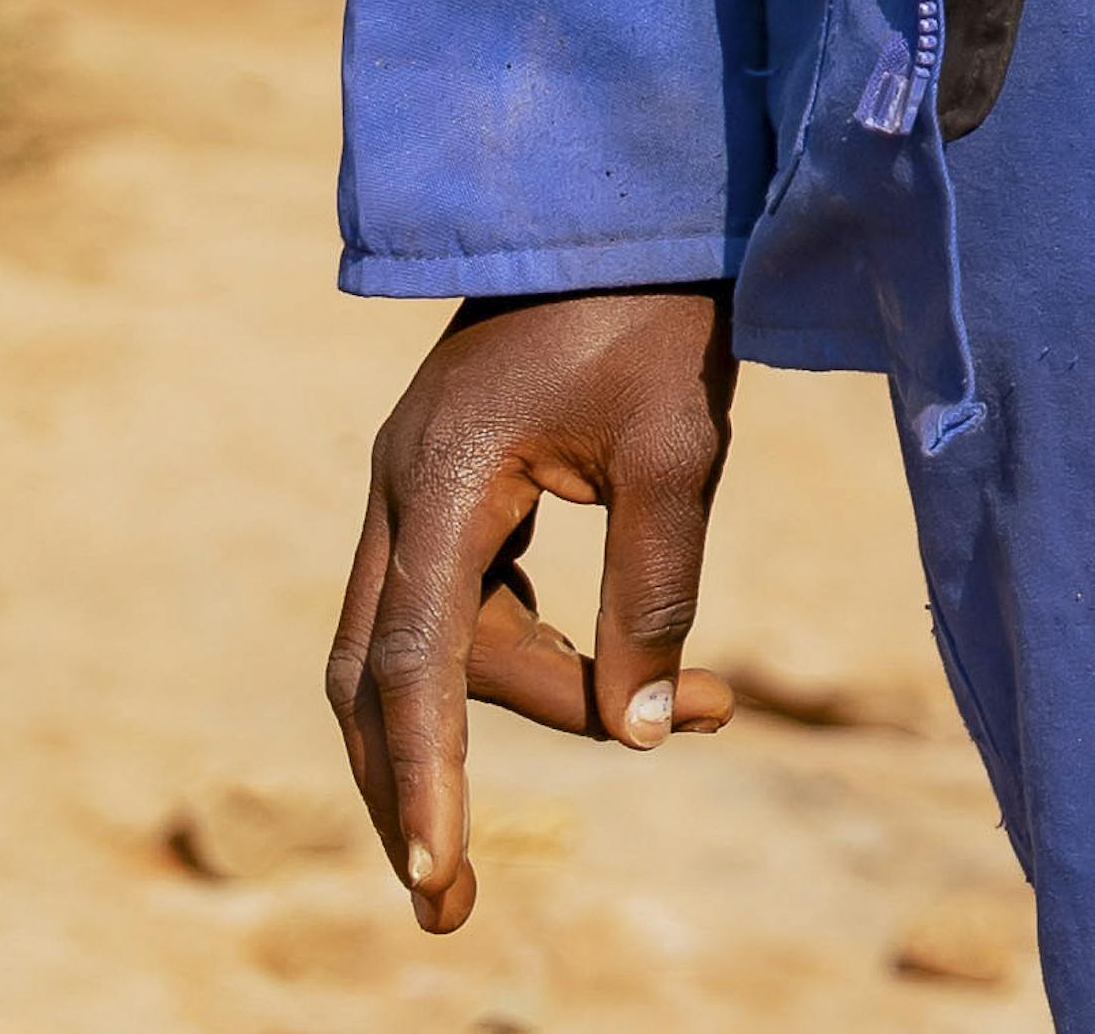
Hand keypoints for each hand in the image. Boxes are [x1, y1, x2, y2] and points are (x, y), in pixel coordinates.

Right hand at [326, 285, 733, 933]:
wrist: (637, 192)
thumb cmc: (662, 305)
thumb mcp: (679, 444)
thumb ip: (657, 586)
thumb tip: (643, 731)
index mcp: (438, 480)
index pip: (415, 667)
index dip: (426, 777)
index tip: (438, 872)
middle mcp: (403, 493)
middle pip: (381, 680)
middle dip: (417, 787)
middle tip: (454, 901)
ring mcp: (420, 487)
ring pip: (440, 647)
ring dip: (544, 702)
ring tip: (714, 711)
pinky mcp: (458, 484)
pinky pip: (471, 605)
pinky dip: (537, 655)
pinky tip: (641, 674)